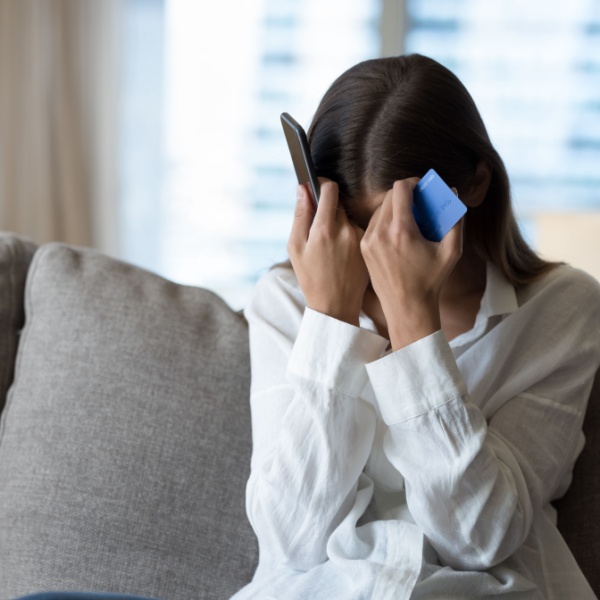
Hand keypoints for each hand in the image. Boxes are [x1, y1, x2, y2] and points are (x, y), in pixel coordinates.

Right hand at [287, 181, 368, 325]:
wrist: (335, 305)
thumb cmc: (311, 278)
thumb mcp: (295, 248)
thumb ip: (300, 215)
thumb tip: (303, 189)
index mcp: (324, 229)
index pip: (329, 189)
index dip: (322, 184)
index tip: (317, 186)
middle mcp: (346, 230)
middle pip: (339, 203)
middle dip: (329, 208)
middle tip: (320, 226)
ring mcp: (361, 238)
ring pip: (348, 217)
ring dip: (340, 223)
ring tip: (331, 247)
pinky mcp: (370, 246)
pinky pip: (358, 230)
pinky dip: (349, 236)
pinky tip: (343, 254)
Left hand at [360, 179, 462, 349]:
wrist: (406, 307)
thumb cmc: (431, 280)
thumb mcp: (451, 251)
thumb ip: (455, 219)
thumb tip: (452, 192)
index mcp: (401, 230)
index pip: (400, 189)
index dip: (412, 183)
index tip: (420, 187)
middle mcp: (380, 233)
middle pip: (389, 196)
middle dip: (404, 195)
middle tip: (418, 202)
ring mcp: (368, 240)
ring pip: (379, 209)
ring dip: (394, 208)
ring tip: (408, 218)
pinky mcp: (363, 248)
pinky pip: (373, 224)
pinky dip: (384, 221)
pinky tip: (396, 232)